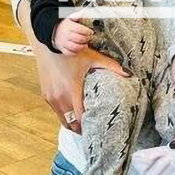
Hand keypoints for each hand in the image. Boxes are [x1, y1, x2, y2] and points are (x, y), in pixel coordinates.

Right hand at [19, 0, 127, 133]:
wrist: (49, 44)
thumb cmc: (70, 51)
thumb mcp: (92, 58)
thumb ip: (111, 66)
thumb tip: (129, 73)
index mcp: (71, 90)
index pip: (79, 117)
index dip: (88, 125)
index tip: (96, 129)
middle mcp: (59, 97)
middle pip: (70, 123)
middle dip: (80, 128)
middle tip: (91, 130)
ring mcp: (50, 97)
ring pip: (61, 119)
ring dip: (71, 122)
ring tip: (83, 124)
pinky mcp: (45, 95)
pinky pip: (56, 110)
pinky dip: (63, 113)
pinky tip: (72, 111)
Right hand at [53, 16, 92, 55]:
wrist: (53, 31)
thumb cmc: (65, 25)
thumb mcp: (70, 18)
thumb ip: (78, 15)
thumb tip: (85, 11)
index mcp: (69, 26)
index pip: (80, 29)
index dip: (87, 31)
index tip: (91, 32)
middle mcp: (66, 35)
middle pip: (79, 39)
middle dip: (86, 39)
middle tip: (89, 38)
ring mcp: (64, 42)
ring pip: (75, 47)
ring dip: (82, 47)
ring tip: (85, 45)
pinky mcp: (62, 48)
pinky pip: (69, 53)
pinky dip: (75, 52)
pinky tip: (79, 49)